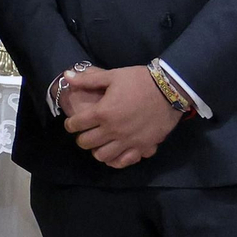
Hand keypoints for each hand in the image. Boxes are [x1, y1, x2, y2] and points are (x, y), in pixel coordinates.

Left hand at [62, 67, 182, 169]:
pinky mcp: (141, 147)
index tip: (72, 123)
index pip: (76, 124)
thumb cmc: (138, 80)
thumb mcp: (112, 75)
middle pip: (86, 142)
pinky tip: (115, 152)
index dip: (70, 124)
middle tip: (85, 133)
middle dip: (81, 138)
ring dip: (96, 150)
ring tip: (99, 143)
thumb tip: (67, 76)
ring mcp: (127, 141)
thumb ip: (88, 80)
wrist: (169, 89)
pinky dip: (116, 159)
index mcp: (102, 112)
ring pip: (102, 156)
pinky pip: (123, 161)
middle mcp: (112, 130)